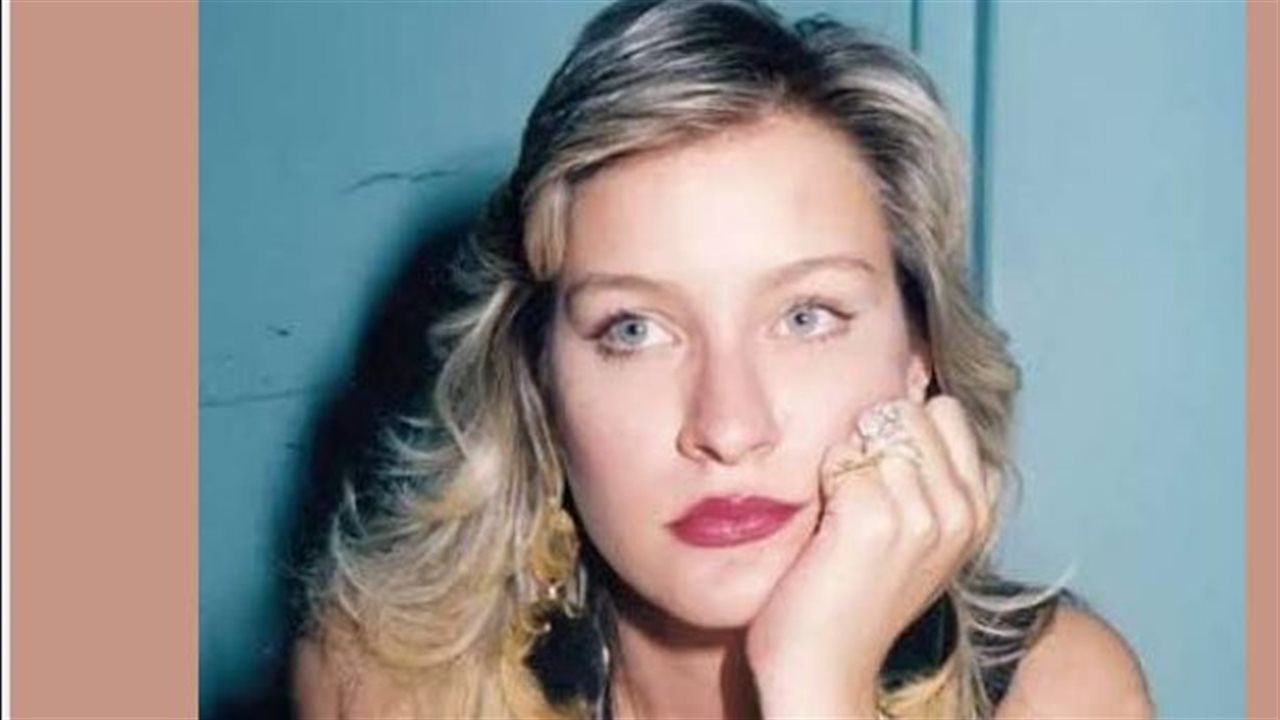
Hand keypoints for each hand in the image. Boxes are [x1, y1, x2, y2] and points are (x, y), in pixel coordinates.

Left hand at [746, 395, 992, 717]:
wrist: (825, 664)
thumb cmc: (857, 598)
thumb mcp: (921, 540)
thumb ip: (932, 482)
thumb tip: (916, 401)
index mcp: (978, 512)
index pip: (947, 414)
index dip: (904, 430)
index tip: (884, 476)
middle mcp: (960, 511)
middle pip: (912, 410)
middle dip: (875, 433)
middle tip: (858, 492)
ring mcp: (922, 514)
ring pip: (874, 427)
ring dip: (847, 458)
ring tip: (842, 512)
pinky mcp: (874, 517)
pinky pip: (841, 454)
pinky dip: (824, 476)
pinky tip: (827, 522)